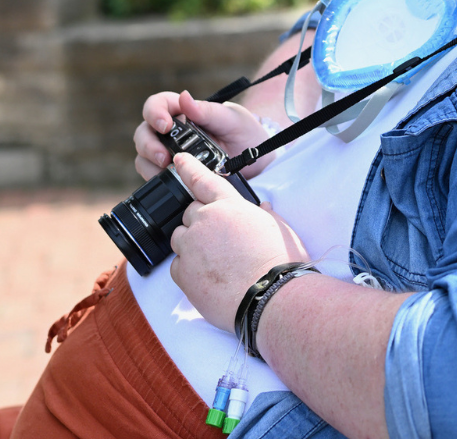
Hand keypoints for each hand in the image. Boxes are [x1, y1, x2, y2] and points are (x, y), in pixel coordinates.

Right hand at [133, 89, 272, 180]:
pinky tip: (171, 181)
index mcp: (184, 111)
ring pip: (143, 155)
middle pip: (144, 132)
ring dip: (149, 163)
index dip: (154, 112)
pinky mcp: (173, 172)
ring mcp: (170, 152)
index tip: (165, 126)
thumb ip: (208, 111)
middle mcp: (172, 131)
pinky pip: (153, 175)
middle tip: (164, 157)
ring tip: (167, 170)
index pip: (158, 104)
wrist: (258, 161)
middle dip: (149, 144)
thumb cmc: (245, 132)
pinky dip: (155, 178)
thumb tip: (185, 97)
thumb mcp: (232, 120)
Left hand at [169, 152, 311, 331]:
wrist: (271, 296)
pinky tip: (209, 277)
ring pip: (180, 237)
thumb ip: (264, 214)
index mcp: (230, 205)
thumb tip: (261, 208)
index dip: (188, 167)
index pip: (203, 179)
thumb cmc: (279, 260)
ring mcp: (191, 247)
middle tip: (220, 238)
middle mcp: (206, 221)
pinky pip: (177, 265)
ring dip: (192, 243)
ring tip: (215, 260)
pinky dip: (188, 268)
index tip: (178, 160)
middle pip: (190, 211)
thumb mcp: (278, 228)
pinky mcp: (183, 274)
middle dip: (201, 220)